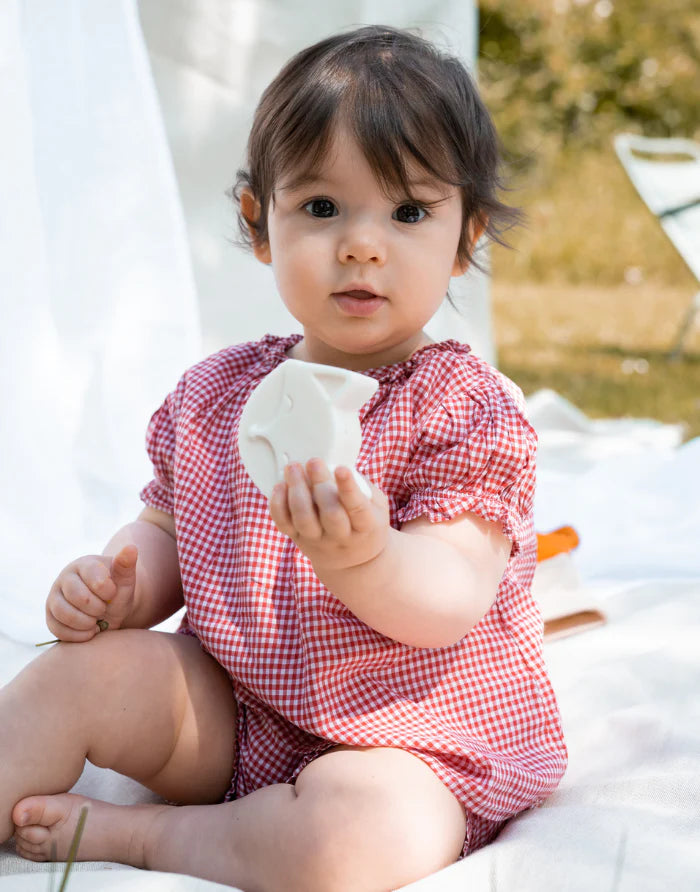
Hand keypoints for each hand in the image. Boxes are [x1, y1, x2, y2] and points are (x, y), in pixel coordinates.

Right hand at [44, 545, 137, 642]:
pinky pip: (57, 629)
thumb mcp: (125, 580)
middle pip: (76, 595)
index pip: (91, 575)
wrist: (108, 611)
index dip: (106, 590)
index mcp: (84, 564)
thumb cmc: (117, 592)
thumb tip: (131, 548)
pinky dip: (77, 635)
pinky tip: (90, 631)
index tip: (112, 594)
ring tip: (97, 621)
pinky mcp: (51, 616)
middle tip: (104, 609)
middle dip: (96, 608)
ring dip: (86, 622)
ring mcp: (54, 597)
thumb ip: (126, 566)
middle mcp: (65, 578)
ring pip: (63, 613)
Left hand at [268, 459, 389, 573]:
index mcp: (366, 527)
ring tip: (294, 467)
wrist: (353, 561)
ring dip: (296, 490)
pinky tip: (280, 485)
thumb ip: (361, 486)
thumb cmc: (365, 523)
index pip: (358, 509)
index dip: (349, 489)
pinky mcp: (298, 539)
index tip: (341, 468)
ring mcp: (317, 540)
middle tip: (314, 461)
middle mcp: (341, 537)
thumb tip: (337, 461)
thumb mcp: (377, 506)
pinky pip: (284, 524)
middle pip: (330, 514)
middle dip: (320, 484)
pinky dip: (278, 505)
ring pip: (304, 519)